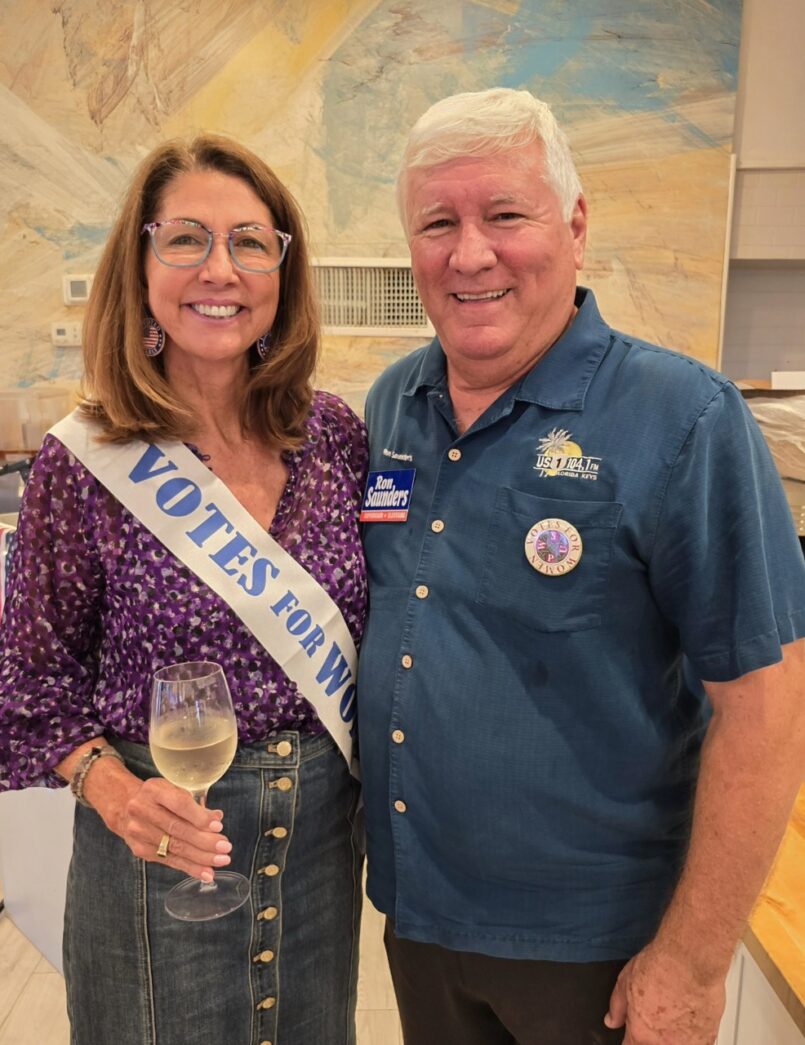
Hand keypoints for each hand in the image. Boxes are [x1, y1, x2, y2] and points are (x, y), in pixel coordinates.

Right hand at [95, 770, 233, 882]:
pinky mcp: (140, 850)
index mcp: (153, 790)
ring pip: (174, 848)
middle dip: (204, 841)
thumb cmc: (156, 797)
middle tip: (225, 848)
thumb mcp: (172, 789)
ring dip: (200, 858)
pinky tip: (206, 873)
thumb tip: (217, 818)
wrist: (123, 806)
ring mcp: (139, 832)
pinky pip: (169, 861)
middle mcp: (142, 810)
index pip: (179, 804)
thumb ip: (194, 803)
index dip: (199, 817)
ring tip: (220, 861)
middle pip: (177, 829)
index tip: (218, 826)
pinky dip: (189, 867)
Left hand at [605, 942, 725, 1044]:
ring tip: (674, 1014)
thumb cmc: (660, 967)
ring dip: (673, 1036)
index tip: (634, 1033)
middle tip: (657, 1016)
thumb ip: (617, 1007)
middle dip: (652, 1036)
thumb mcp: (625, 981)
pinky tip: (690, 1017)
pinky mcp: (708, 1039)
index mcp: (640, 1034)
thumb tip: (611, 1020)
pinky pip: (697, 1042)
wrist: (690, 960)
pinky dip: (692, 1034)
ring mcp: (687, 1044)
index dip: (631, 1038)